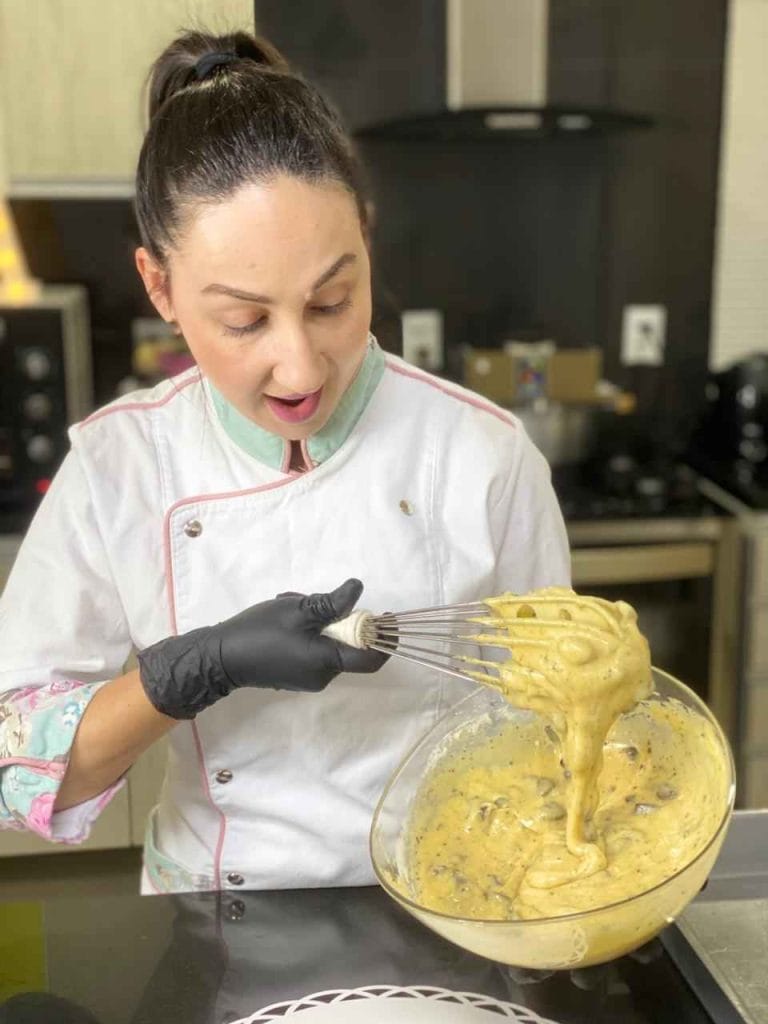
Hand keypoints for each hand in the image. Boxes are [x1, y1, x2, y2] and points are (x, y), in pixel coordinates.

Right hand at [137, 578, 387, 719]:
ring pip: (329, 643)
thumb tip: (358, 589)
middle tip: (310, 598)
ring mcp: (309, 677)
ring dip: (318, 619)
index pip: (372, 658)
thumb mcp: (298, 610)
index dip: (385, 638)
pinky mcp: (296, 674)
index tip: (387, 617)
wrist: (220, 657)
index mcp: (328, 662)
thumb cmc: (260, 632)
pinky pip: (314, 649)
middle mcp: (323, 676)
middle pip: (348, 644)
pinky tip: (285, 616)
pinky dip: (307, 630)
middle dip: (337, 617)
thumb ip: (332, 602)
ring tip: (291, 603)